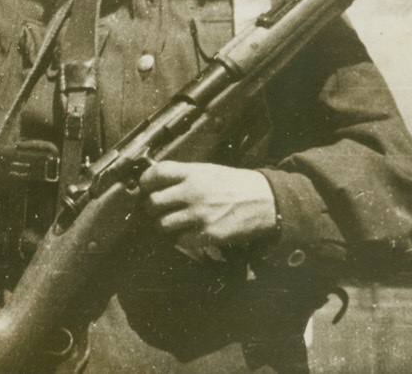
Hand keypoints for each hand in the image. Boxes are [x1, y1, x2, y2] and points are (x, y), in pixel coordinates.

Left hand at [138, 161, 276, 245]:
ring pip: (162, 224)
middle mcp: (194, 192)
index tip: (145, 188)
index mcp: (193, 173)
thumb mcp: (209, 171)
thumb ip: (184, 175)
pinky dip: (181, 239)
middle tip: (157, 210)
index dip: (145, 182)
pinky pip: (180, 240)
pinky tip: (188, 233)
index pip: (156, 173)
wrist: (266, 201)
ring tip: (171, 223)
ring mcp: (200, 214)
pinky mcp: (209, 234)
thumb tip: (157, 181)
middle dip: (152, 208)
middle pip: (153, 202)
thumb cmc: (236, 185)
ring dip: (163, 225)